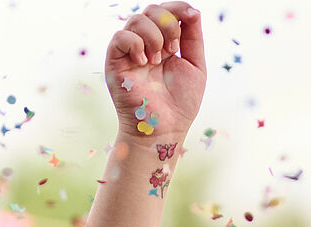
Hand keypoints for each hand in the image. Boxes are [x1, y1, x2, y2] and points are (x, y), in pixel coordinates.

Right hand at [106, 3, 205, 144]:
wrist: (164, 129)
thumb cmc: (180, 104)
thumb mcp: (195, 66)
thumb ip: (193, 38)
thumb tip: (193, 11)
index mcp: (163, 43)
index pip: (165, 12)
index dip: (178, 7)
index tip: (192, 16)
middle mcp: (144, 45)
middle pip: (151, 10)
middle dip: (168, 23)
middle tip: (173, 50)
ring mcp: (129, 53)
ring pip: (136, 19)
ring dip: (154, 36)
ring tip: (158, 60)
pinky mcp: (115, 63)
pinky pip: (120, 37)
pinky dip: (136, 44)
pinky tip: (145, 62)